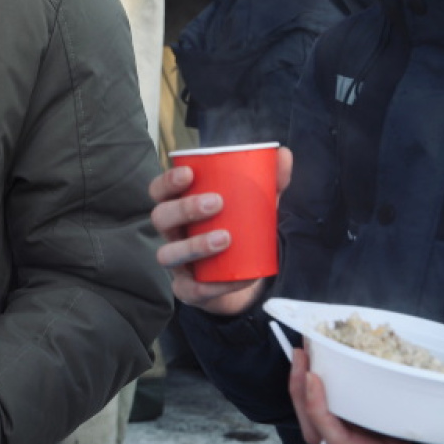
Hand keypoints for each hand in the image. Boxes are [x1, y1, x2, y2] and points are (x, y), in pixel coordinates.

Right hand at [148, 147, 291, 315]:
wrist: (241, 276)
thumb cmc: (238, 229)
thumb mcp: (254, 205)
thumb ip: (269, 181)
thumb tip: (284, 154)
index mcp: (179, 207)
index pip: (159, 191)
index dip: (167, 181)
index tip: (190, 173)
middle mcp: (171, 233)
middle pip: (160, 217)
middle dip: (185, 208)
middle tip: (217, 202)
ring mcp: (176, 262)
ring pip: (167, 254)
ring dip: (195, 245)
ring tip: (225, 238)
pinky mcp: (186, 289)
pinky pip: (191, 289)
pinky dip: (213, 285)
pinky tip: (234, 278)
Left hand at [288, 346, 443, 443]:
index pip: (342, 441)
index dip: (321, 411)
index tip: (316, 378)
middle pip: (319, 430)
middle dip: (302, 393)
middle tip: (303, 352)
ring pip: (325, 426)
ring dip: (309, 393)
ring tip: (310, 354)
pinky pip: (344, 420)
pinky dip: (331, 396)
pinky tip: (336, 370)